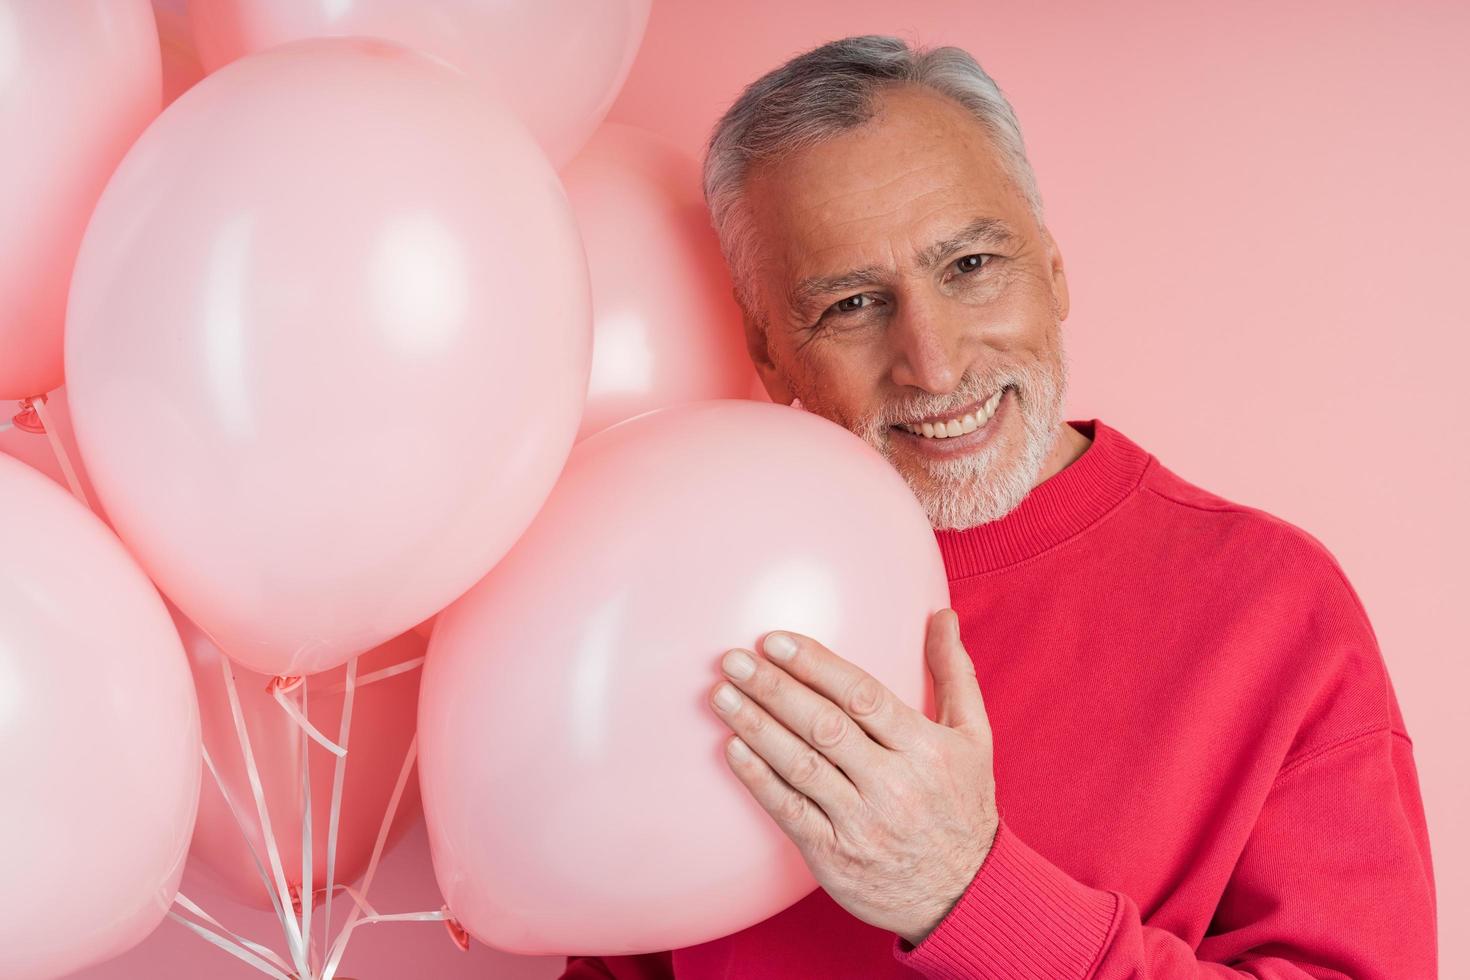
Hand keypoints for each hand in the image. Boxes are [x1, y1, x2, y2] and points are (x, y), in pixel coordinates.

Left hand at [708, 608, 998, 946]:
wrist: (966, 896)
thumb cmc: (964, 806)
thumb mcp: (974, 738)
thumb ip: (954, 673)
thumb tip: (942, 615)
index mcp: (925, 748)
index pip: (863, 696)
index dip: (816, 665)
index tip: (774, 640)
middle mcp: (894, 784)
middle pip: (824, 726)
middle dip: (774, 688)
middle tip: (732, 659)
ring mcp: (862, 823)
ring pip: (802, 766)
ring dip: (757, 727)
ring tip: (721, 695)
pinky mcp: (835, 857)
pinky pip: (790, 812)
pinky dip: (759, 780)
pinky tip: (733, 749)